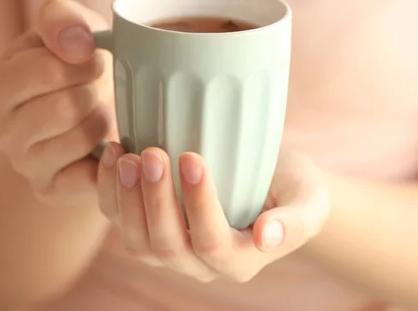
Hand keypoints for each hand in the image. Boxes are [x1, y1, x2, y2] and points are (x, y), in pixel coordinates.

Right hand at [0, 0, 114, 202]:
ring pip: (81, 138)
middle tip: (97, 89)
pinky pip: (90, 176)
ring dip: (103, 120)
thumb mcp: (68, 29)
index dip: (84, 61)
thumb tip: (76, 45)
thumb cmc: (77, 66)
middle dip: (93, 92)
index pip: (47, 71)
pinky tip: (108, 143)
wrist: (87, 111)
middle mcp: (1, 131)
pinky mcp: (51, 190)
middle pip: (64, 107)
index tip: (93, 59)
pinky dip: (111, 156)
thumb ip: (61, 18)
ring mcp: (25, 165)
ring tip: (98, 113)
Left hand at [97, 144, 329, 281]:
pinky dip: (109, 191)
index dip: (200, 206)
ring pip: (137, 242)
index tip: (194, 158)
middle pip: (168, 246)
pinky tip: (112, 154)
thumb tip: (266, 237)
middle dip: (156, 202)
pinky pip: (119, 220)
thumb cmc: (291, 187)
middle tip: (153, 155)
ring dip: (127, 200)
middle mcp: (199, 263)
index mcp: (239, 260)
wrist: (267, 179)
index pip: (214, 244)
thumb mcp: (308, 200)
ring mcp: (169, 247)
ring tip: (126, 155)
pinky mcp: (147, 226)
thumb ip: (295, 222)